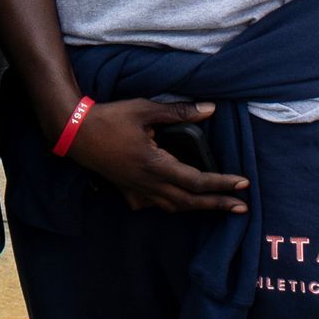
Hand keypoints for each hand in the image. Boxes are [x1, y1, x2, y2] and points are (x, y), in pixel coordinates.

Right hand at [68, 98, 249, 213]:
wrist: (75, 133)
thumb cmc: (110, 119)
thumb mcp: (144, 110)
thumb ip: (179, 111)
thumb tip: (210, 109)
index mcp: (155, 165)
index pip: (196, 181)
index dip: (222, 184)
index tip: (243, 184)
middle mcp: (148, 183)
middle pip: (189, 201)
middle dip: (217, 205)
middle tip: (241, 208)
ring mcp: (136, 190)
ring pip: (172, 207)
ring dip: (196, 208)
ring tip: (215, 206)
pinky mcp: (127, 190)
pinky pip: (152, 205)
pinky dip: (168, 206)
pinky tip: (173, 201)